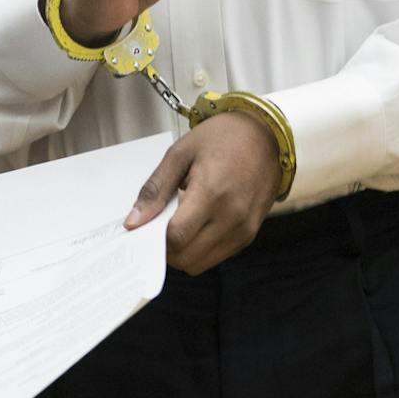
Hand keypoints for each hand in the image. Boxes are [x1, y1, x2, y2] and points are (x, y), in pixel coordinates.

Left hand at [124, 111, 275, 275]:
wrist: (265, 134)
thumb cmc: (223, 137)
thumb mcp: (180, 153)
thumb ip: (155, 190)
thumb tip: (133, 222)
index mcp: (212, 192)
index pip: (176, 236)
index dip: (156, 237)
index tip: (149, 226)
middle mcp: (232, 215)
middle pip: (186, 257)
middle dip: (167, 248)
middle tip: (161, 227)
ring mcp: (244, 228)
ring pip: (201, 263)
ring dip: (184, 252)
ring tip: (182, 224)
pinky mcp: (250, 233)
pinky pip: (218, 257)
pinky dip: (202, 249)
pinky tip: (200, 225)